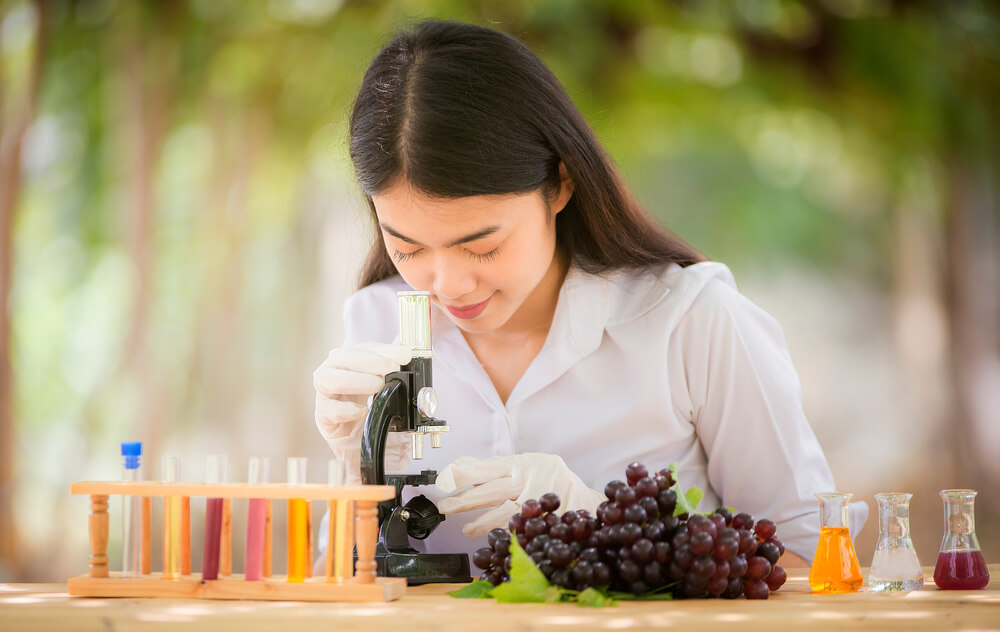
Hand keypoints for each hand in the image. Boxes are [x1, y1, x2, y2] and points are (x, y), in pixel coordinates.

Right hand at [313, 342, 412, 481]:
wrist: (372, 449)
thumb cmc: (382, 416)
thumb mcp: (397, 396)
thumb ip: (403, 381)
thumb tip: (416, 369)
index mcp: (354, 363)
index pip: (365, 348)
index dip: (384, 348)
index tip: (404, 354)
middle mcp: (335, 374)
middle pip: (340, 356)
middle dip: (368, 360)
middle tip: (391, 368)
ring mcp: (326, 396)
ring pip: (326, 378)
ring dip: (355, 380)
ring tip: (377, 387)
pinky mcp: (323, 418)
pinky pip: (327, 410)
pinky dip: (345, 409)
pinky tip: (362, 411)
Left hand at [435, 453, 604, 536]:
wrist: (579, 494)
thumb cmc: (546, 476)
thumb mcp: (520, 463)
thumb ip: (492, 466)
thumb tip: (460, 464)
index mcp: (518, 464)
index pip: (487, 467)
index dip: (465, 472)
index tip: (445, 478)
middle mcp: (525, 480)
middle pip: (493, 489)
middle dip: (467, 499)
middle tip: (445, 506)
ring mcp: (534, 500)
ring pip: (506, 510)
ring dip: (483, 522)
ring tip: (466, 530)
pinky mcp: (542, 518)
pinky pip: (521, 526)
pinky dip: (505, 533)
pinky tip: (492, 538)